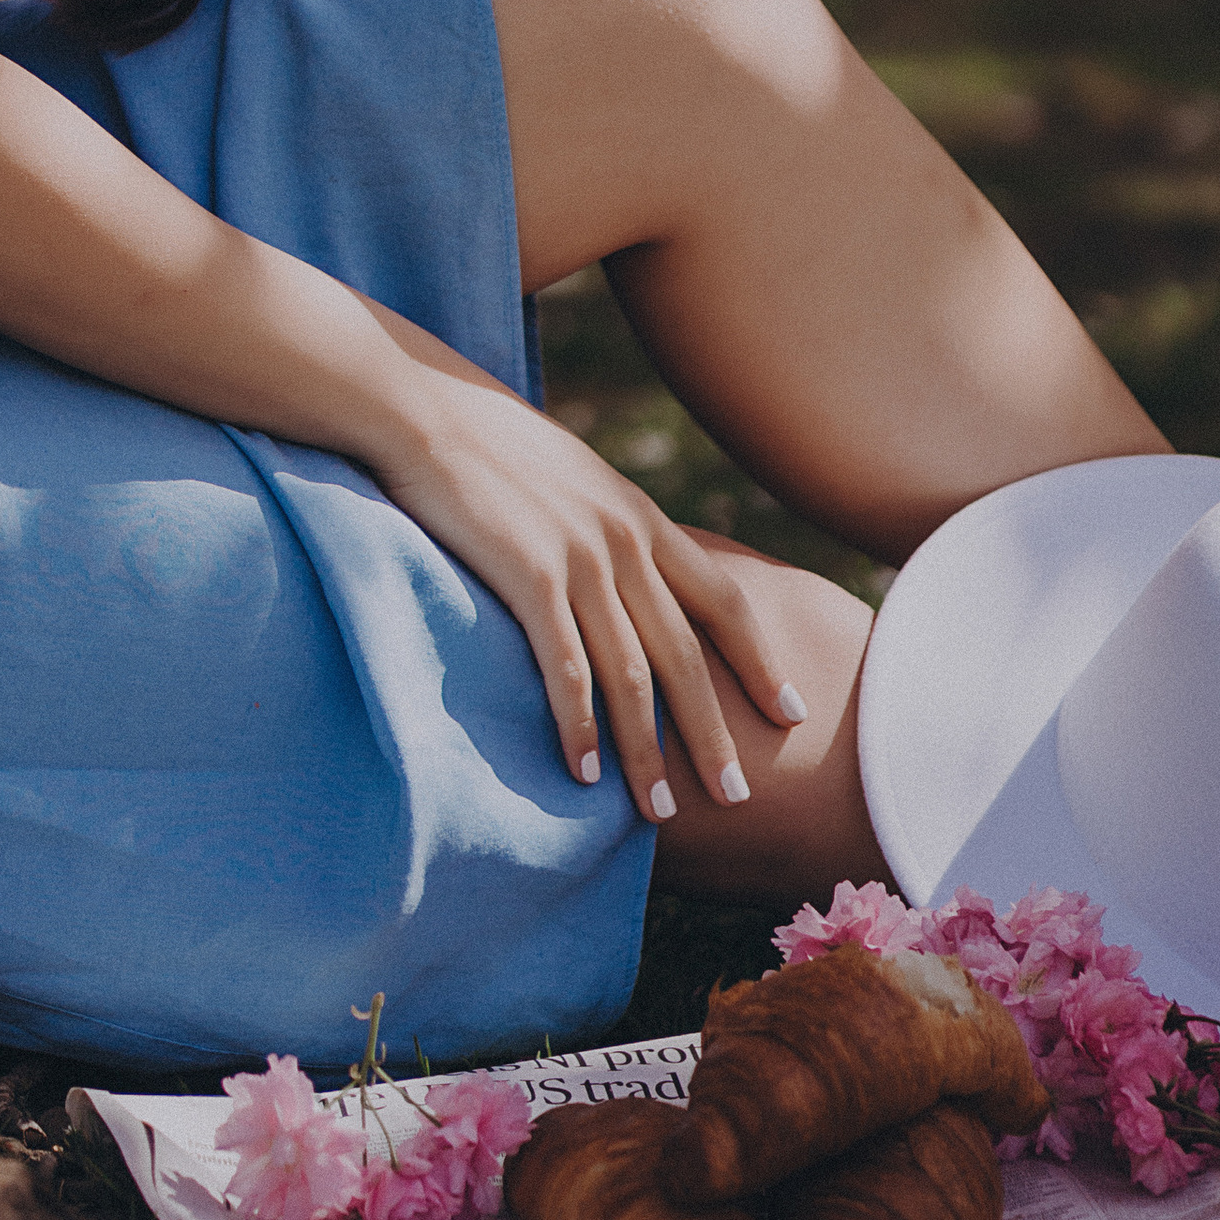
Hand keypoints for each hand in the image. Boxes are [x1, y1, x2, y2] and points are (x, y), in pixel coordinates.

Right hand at [369, 361, 800, 808]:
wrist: (428, 407)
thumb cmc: (491, 443)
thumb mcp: (575, 476)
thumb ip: (607, 523)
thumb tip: (624, 570)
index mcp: (641, 517)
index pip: (725, 601)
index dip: (762, 661)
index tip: (791, 712)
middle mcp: (625, 540)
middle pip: (687, 653)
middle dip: (715, 731)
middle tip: (737, 795)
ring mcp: (580, 557)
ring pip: (633, 673)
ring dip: (648, 749)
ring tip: (660, 812)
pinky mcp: (529, 575)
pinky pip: (566, 668)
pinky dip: (580, 726)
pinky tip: (583, 774)